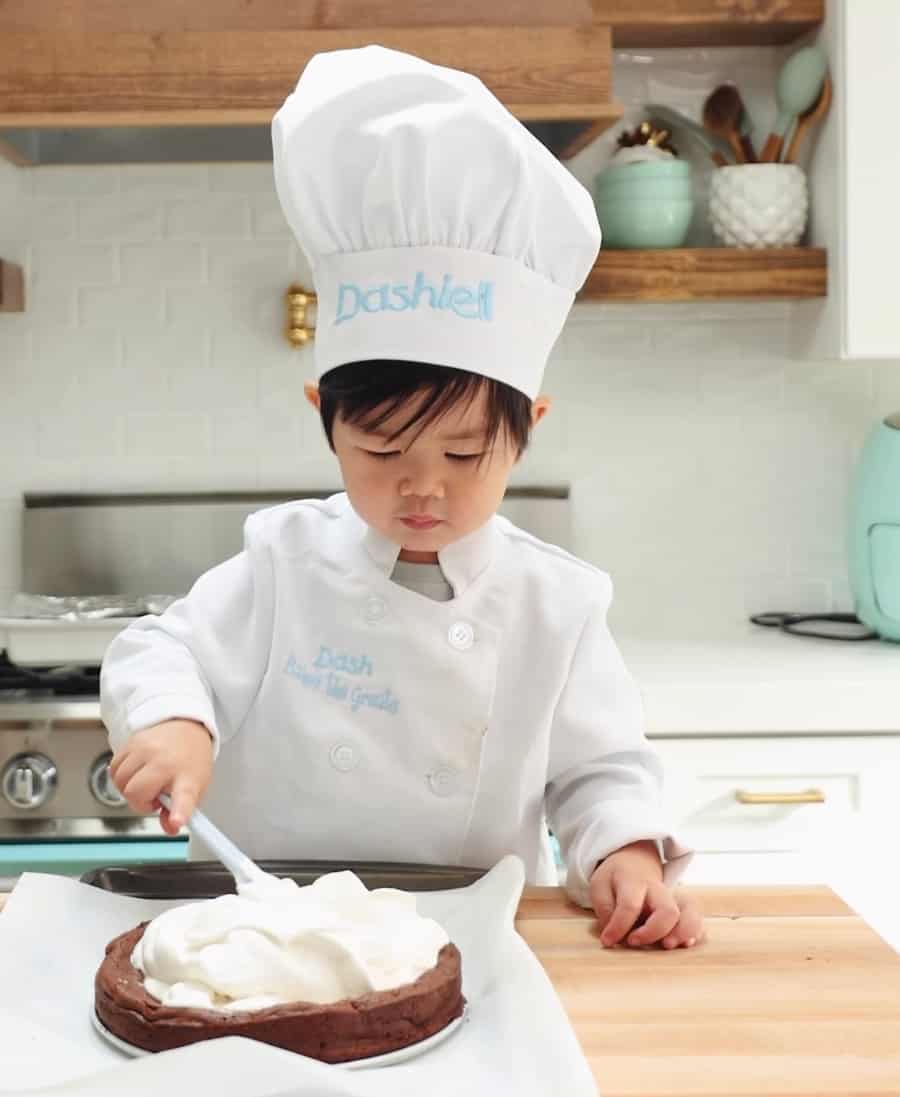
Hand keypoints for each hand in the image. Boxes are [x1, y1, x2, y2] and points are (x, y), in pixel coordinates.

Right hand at [109, 719, 213, 834]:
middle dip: (140, 802)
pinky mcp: (133, 741)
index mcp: (188, 779)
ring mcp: (148, 749)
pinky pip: (113, 768)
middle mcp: (167, 762)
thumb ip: (181, 812)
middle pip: (135, 793)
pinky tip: (136, 772)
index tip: (177, 821)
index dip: (179, 813)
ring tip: (146, 782)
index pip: (183, 798)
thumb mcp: (196, 789)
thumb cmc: (191, 761)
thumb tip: (170, 828)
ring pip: (120, 782)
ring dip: (129, 788)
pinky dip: (121, 775)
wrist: (186, 727)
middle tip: (154, 795)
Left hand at [590, 840, 704, 949]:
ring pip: (691, 911)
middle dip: (654, 932)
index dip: (619, 926)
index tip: (608, 940)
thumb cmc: (615, 878)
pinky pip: (698, 918)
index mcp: (633, 881)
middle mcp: (658, 890)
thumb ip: (605, 910)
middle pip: (667, 910)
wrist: (634, 861)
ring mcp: (674, 898)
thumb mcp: (600, 886)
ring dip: (682, 932)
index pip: (630, 905)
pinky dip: (695, 933)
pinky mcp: (683, 908)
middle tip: (634, 942)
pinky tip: (685, 944)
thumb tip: (613, 935)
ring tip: (668, 946)